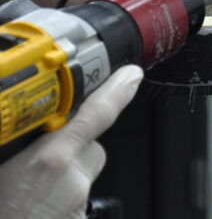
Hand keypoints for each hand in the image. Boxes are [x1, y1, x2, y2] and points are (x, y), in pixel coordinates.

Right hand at [0, 65, 142, 218]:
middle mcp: (72, 181)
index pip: (97, 113)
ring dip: (63, 176)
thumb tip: (16, 132)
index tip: (131, 74)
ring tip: (24, 191)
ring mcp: (76, 205)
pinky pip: (73, 202)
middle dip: (70, 145)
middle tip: (33, 160)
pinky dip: (58, 200)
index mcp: (49, 161)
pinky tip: (30, 209)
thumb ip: (12, 148)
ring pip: (82, 177)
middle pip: (90, 147)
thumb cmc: (0, 206)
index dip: (117, 90)